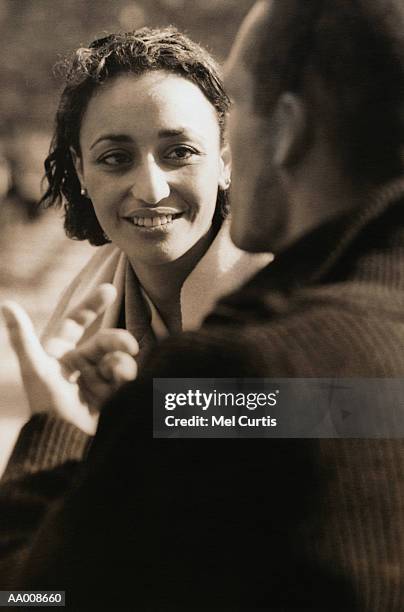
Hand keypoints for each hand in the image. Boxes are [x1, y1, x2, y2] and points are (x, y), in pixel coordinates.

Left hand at [1, 284, 137, 433]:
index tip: (110, 290)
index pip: (75, 322)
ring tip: (123, 373)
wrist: (64, 443)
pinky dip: (126, 376)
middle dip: (117, 341)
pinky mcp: (108, 396)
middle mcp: (77, 364)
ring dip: (122, 363)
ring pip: (116, 359)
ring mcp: (93, 380)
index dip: (91, 305)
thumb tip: (7, 304)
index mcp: (58, 353)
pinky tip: (127, 381)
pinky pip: (122, 379)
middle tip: (130, 346)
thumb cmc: (46, 405)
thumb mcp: (35, 369)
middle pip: (103, 342)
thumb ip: (22, 337)